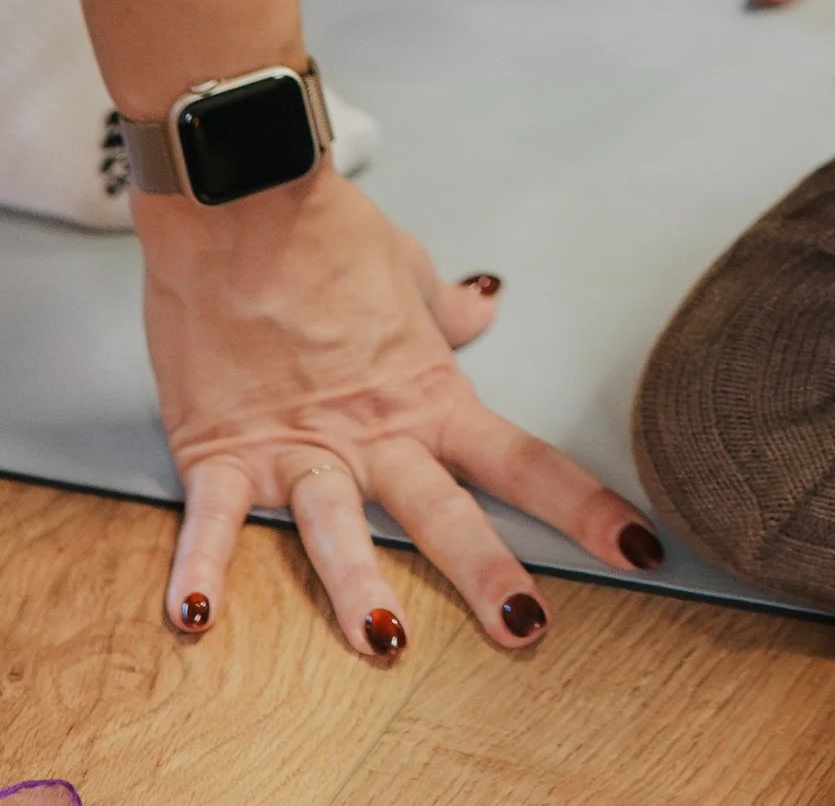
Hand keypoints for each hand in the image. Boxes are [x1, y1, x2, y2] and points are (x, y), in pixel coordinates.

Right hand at [144, 167, 662, 656]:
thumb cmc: (325, 230)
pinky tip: (195, 618)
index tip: (639, 551)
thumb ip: (444, 309)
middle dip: (487, 572)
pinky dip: (199, 568)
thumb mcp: (404, 267)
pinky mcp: (222, 447)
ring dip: (357, 586)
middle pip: (442, 511)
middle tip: (527, 631)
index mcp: (425, 394)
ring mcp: (298, 445)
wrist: (242, 195)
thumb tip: (486, 304)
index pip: (521, 459)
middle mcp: (371, 433)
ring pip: (336, 528)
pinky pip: (211, 520)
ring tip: (383, 641)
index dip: (584, 508)